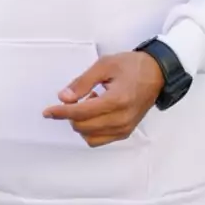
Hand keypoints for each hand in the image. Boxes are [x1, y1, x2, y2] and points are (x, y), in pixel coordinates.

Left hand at [42, 52, 164, 146]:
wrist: (157, 73)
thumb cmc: (132, 66)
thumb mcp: (104, 65)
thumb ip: (82, 82)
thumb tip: (63, 97)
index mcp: (117, 100)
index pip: (81, 113)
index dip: (61, 112)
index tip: (47, 111)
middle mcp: (121, 119)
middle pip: (83, 127)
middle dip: (71, 114)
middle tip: (75, 96)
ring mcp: (125, 128)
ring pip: (89, 137)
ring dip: (81, 122)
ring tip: (90, 101)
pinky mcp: (126, 132)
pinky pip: (99, 139)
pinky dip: (91, 129)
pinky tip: (96, 111)